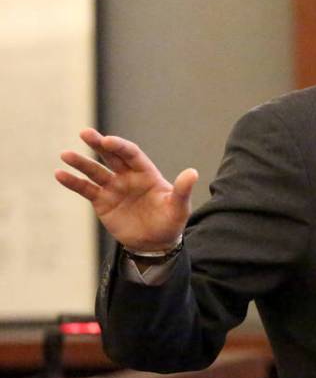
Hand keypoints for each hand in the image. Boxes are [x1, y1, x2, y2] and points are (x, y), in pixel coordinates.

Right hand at [55, 128, 197, 250]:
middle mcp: (128, 177)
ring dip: (81, 163)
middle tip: (85, 132)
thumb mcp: (179, 207)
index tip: (107, 141)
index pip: (131, 154)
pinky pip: (86, 189)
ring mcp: (114, 188)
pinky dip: (73, 182)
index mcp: (146, 173)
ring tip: (66, 155)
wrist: (155, 244)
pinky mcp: (102, 202)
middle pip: (111, 156)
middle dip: (98, 144)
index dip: (120, 146)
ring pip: (95, 171)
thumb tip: (193, 172)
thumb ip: (182, 190)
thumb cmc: (170, 222)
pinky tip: (60, 174)